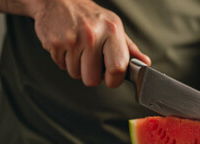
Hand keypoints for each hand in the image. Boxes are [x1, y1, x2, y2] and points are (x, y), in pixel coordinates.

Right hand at [31, 0, 150, 86]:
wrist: (58, 0)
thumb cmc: (89, 15)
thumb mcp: (113, 26)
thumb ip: (129, 48)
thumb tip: (145, 63)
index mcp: (111, 30)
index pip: (117, 68)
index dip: (114, 80)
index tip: (112, 79)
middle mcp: (92, 34)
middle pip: (93, 79)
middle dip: (92, 74)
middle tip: (91, 60)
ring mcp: (72, 39)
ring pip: (76, 74)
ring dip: (77, 66)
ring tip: (78, 49)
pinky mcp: (54, 43)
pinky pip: (62, 66)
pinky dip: (64, 60)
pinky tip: (68, 46)